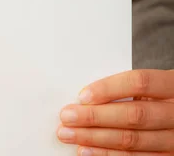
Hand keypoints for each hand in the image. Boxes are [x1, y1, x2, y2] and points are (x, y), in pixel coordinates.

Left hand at [57, 69, 173, 154]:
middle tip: (67, 116)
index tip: (82, 95)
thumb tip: (87, 96)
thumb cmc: (159, 96)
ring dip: (95, 138)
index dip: (110, 88)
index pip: (140, 82)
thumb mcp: (152, 85)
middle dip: (95, 117)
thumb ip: (128, 88)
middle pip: (133, 115)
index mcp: (172, 85)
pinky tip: (88, 152)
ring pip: (132, 140)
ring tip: (70, 134)